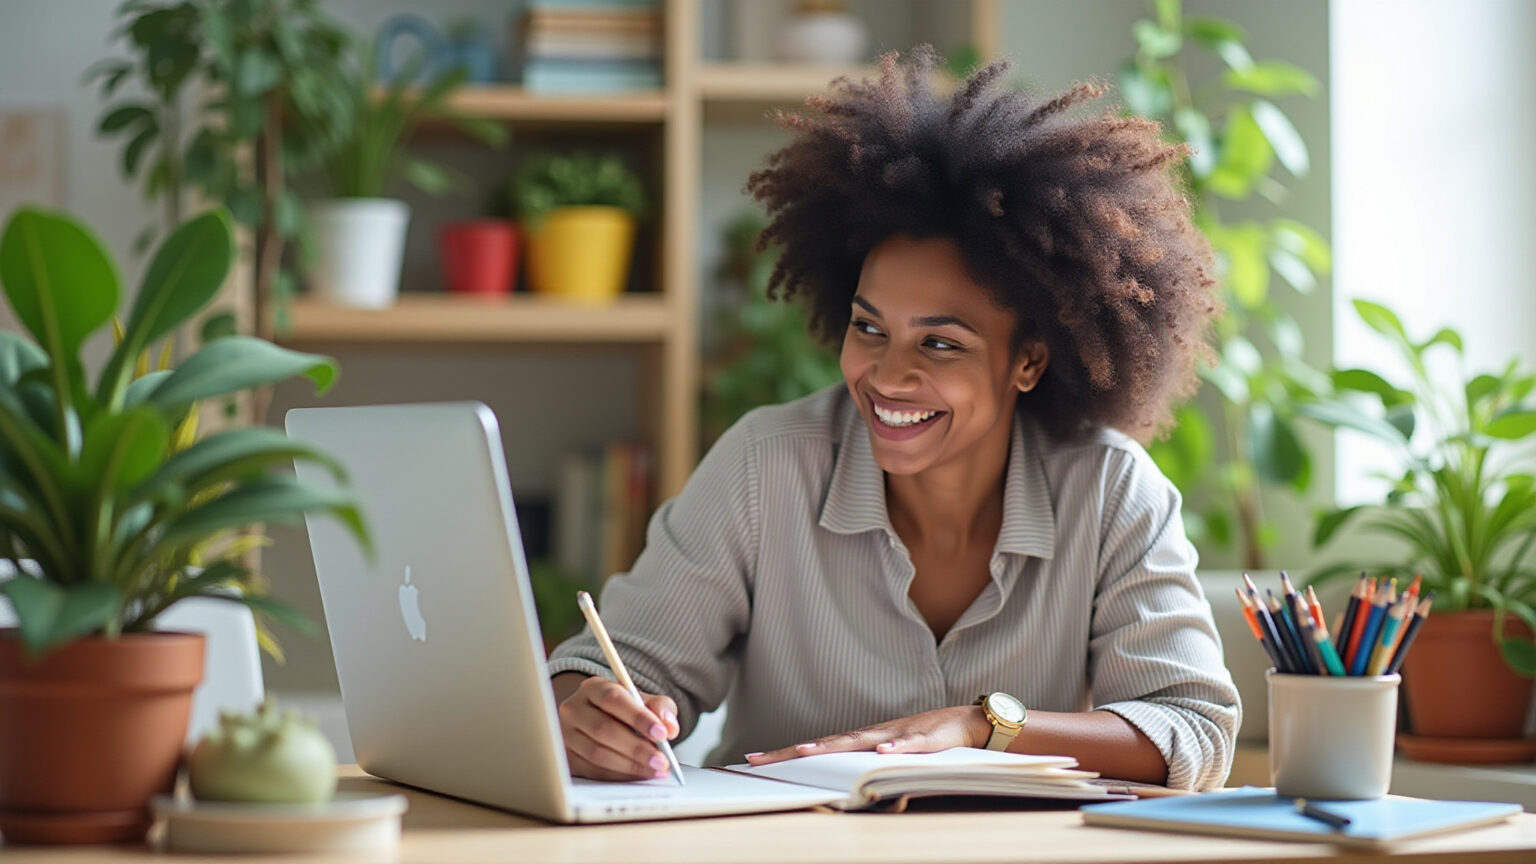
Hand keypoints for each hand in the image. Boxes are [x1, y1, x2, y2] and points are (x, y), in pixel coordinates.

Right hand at [556, 676, 679, 780]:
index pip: (613, 699)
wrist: (599, 720)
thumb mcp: (644, 701)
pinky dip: (620, 776)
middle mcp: (573, 709)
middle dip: (637, 748)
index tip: (662, 733)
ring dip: (630, 765)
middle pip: (603, 729)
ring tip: (655, 769)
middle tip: (662, 760)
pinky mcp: (567, 759)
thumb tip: (670, 727)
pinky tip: (639, 775)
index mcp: (592, 688)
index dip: (638, 717)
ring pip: (597, 753)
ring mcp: (566, 735)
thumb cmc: (623, 710)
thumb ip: (661, 708)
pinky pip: (594, 771)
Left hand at [744, 706, 990, 765]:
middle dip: (794, 751)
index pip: (819, 748)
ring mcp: (898, 734)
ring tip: (808, 751)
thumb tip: (837, 787)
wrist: (967, 721)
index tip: (753, 760)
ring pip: (862, 741)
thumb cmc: (924, 739)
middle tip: (762, 759)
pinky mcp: (927, 739)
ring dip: (835, 746)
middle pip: (829, 744)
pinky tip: (881, 753)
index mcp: (863, 741)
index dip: (786, 753)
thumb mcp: (890, 755)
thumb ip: (865, 767)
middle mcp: (873, 735)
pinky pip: (910, 745)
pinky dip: (896, 747)